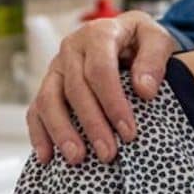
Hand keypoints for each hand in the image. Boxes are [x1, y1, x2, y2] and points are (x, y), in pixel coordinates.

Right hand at [24, 12, 176, 163]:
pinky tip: (47, 158)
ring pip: (48, 100)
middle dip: (91, 124)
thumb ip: (154, 60)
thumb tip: (144, 90)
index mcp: (98, 34)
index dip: (113, 103)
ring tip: (77, 159)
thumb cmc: (143, 41)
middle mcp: (72, 48)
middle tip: (108, 154)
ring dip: (61, 132)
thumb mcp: (158, 39)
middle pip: (75, 89)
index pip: (100, 70)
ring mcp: (56, 68)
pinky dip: (39, 134)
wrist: (128, 37)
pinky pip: (36, 110)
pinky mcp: (49, 85)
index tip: (129, 133)